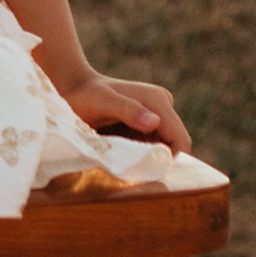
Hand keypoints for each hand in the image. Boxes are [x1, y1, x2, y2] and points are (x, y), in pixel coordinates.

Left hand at [60, 66, 188, 154]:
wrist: (75, 88)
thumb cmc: (85, 96)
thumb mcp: (104, 103)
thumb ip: (128, 111)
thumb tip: (155, 122)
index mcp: (158, 101)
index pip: (180, 139)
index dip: (169, 159)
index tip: (145, 169)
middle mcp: (162, 105)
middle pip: (173, 145)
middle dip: (157, 158)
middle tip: (129, 163)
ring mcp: (156, 114)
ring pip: (163, 147)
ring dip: (147, 156)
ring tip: (121, 153)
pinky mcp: (147, 122)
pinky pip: (152, 145)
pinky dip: (140, 153)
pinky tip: (120, 149)